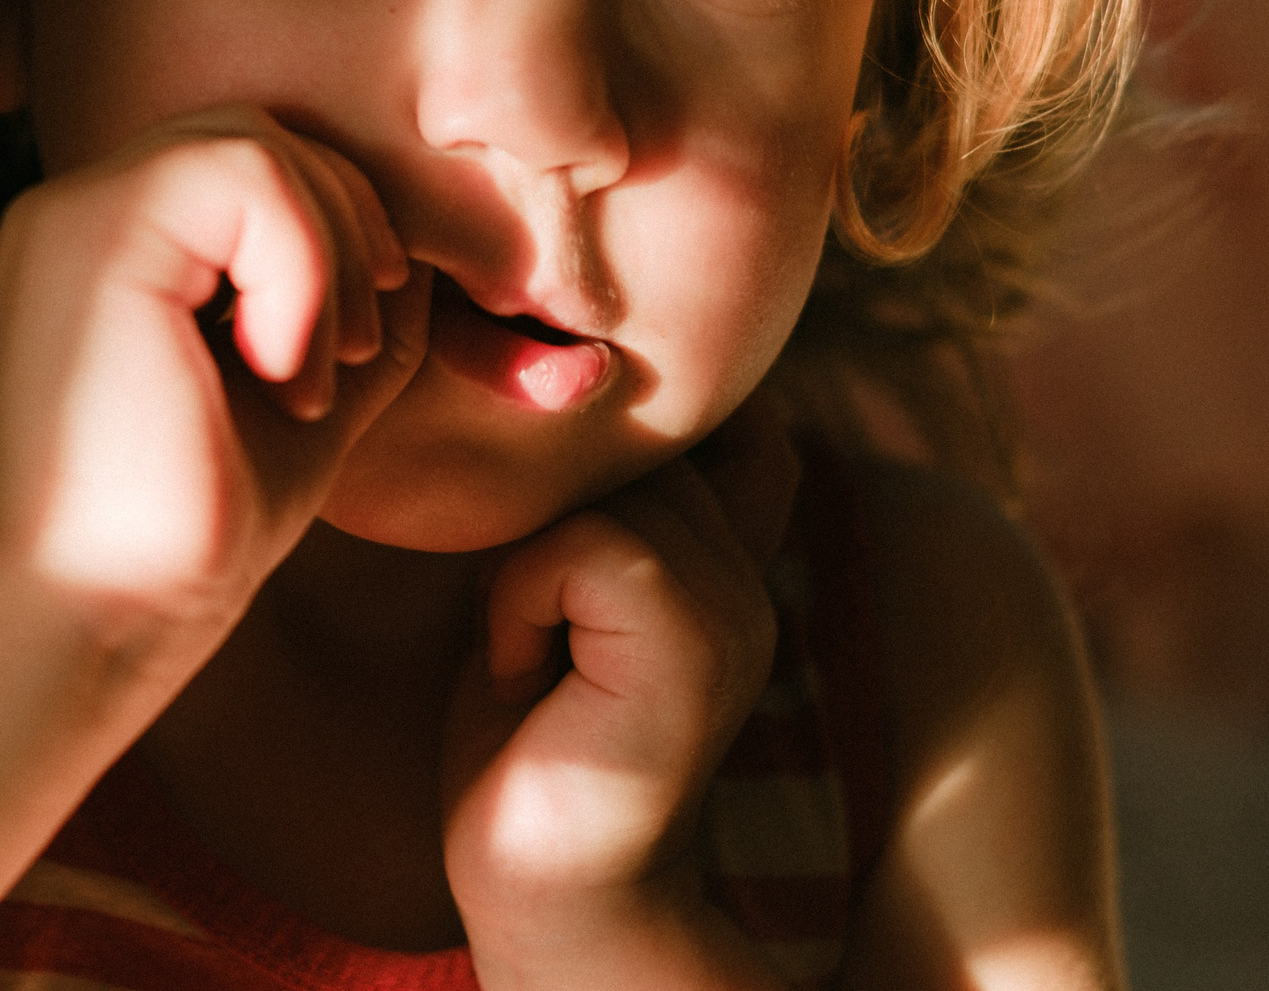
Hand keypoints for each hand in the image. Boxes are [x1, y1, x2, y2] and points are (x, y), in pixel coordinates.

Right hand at [0, 105, 430, 631]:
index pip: (252, 159)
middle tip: (345, 353)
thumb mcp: (311, 381)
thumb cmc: (202, 519)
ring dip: (328, 254)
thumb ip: (355, 297)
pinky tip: (282, 367)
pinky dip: (301, 264)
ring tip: (314, 369)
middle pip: (260, 131)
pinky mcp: (90, 235)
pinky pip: (239, 172)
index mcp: (115, 243)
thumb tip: (422, 231)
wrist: (113, 609)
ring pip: (255, 141)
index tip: (350, 342)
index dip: (335, 224)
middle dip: (345, 227)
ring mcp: (73, 216)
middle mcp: (78, 212)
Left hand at [441, 400, 799, 987]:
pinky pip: (586, 544)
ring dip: (525, 564)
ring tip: (532, 655)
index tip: (554, 538)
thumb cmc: (522, 739)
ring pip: (603, 488)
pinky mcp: (697, 644)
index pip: (702, 417)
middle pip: (623, 440)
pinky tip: (526, 675)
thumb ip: (598, 504)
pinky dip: (524, 599)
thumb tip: (560, 385)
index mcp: (723, 553)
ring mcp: (734, 607)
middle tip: (529, 627)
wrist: (542, 883)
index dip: (616, 438)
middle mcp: (746, 571)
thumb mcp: (556, 587)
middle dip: (541, 514)